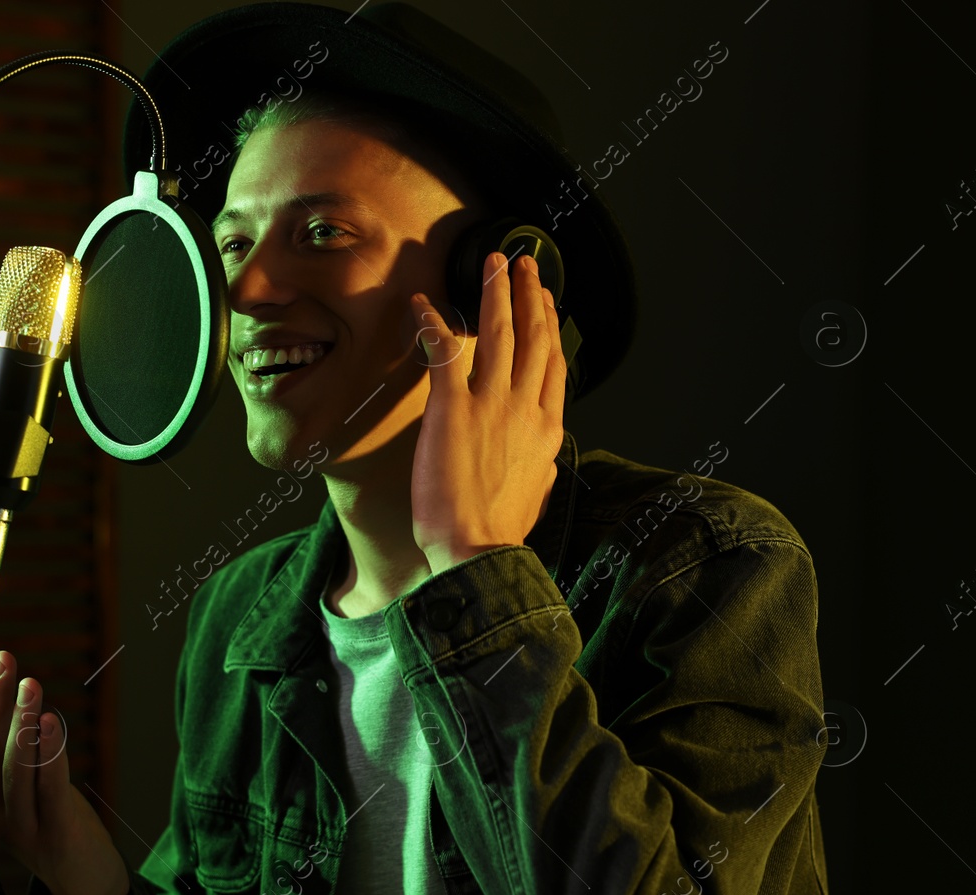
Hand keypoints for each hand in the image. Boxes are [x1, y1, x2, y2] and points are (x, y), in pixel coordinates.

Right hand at [0, 652, 130, 894]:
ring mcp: (20, 828)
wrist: (85, 883)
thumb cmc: (53, 820)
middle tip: (4, 661)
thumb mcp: (21, 780)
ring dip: (21, 721)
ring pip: (13, 768)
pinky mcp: (53, 836)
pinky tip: (52, 722)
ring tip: (29, 683)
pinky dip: (49, 753)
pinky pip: (49, 789)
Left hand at [408, 252, 565, 571]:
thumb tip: (546, 457)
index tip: (547, 301)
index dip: (551, 326)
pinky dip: (432, 323)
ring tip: (494, 263)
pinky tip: (422, 303)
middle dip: (529, 294)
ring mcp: (491, 404)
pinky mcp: (453, 409)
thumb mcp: (537, 494)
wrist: (478, 549)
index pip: (553, 364)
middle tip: (524, 263)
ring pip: (499, 334)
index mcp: (547, 428)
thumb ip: (542, 466)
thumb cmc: (500, 531)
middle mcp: (525, 408)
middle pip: (534, 337)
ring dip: (496, 292)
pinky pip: (444, 352)